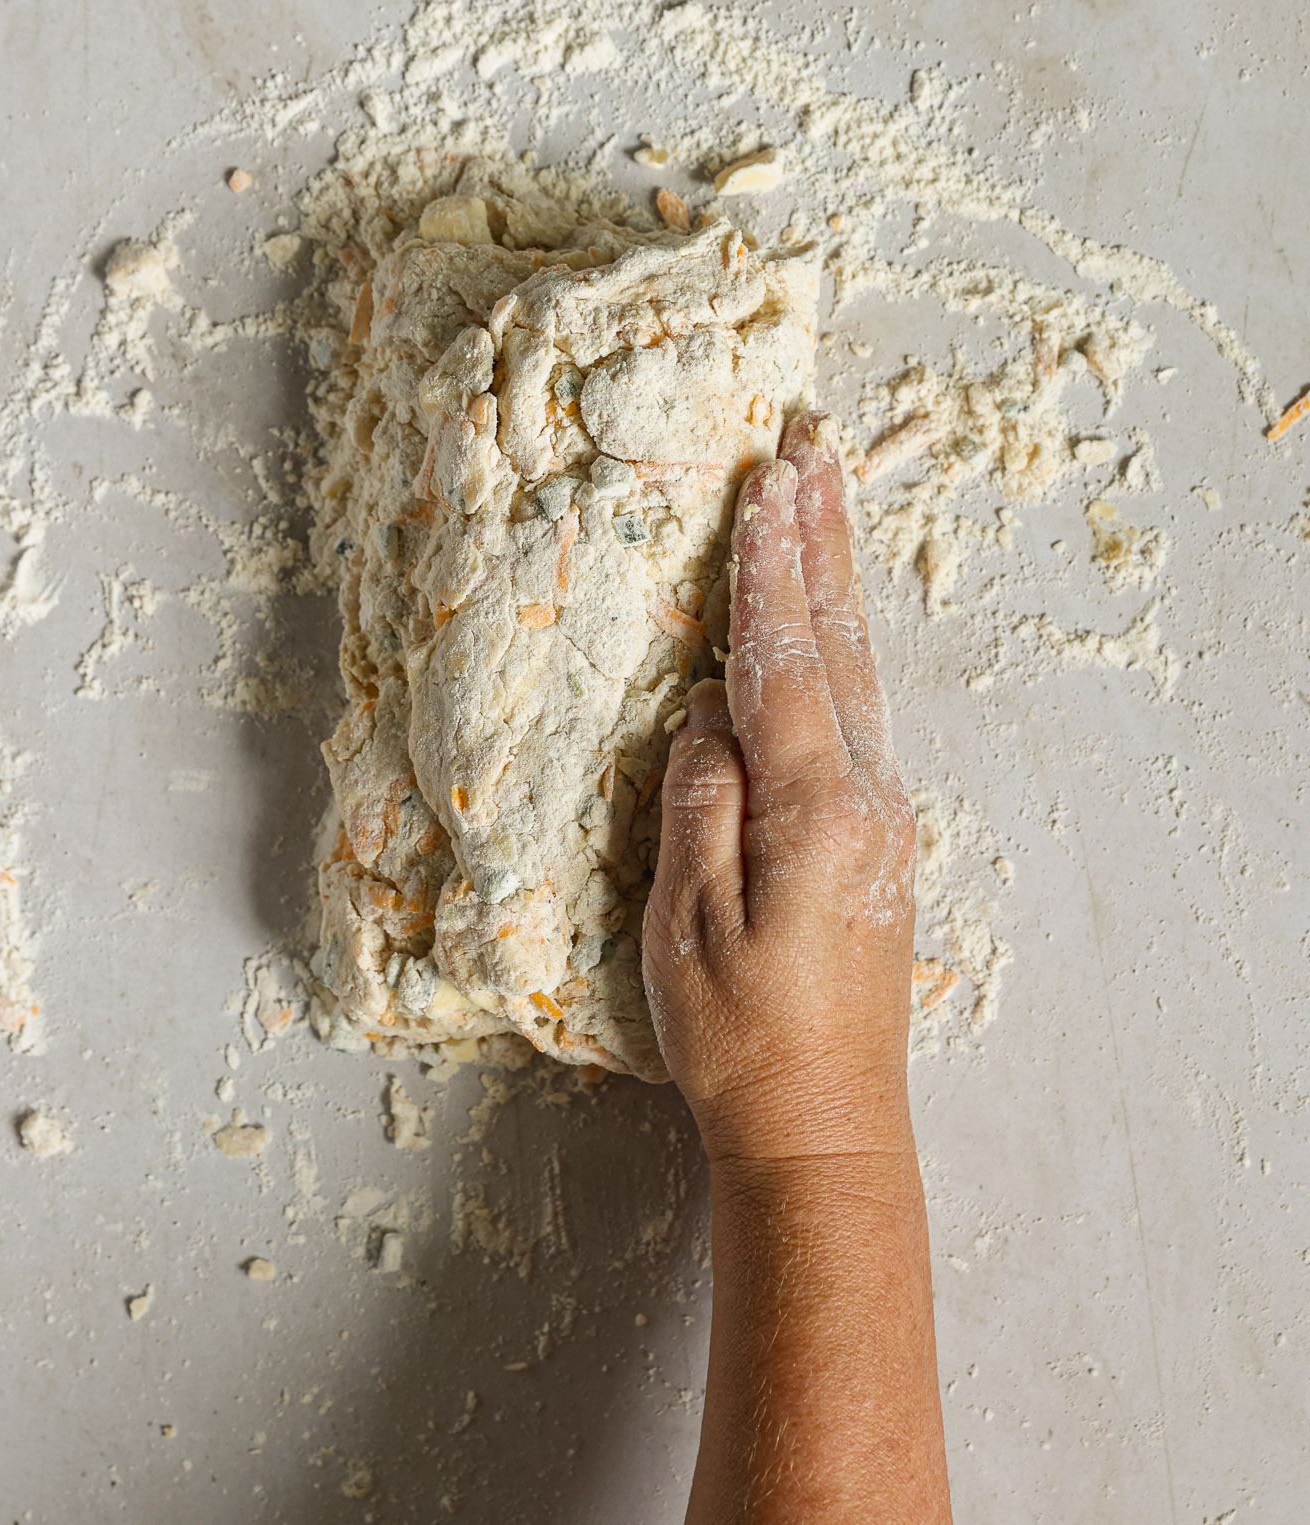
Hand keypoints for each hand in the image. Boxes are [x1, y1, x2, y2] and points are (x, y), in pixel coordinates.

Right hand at [643, 411, 917, 1166]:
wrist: (827, 1124)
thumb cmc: (742, 1037)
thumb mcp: (690, 925)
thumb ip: (698, 804)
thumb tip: (705, 713)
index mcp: (816, 809)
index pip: (783, 663)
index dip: (767, 570)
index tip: (762, 483)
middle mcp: (865, 795)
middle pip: (840, 641)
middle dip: (820, 539)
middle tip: (811, 448)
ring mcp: (881, 813)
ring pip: (858, 668)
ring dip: (838, 578)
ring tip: (826, 498)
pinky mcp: (877, 835)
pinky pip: (860, 708)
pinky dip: (843, 642)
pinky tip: (835, 620)